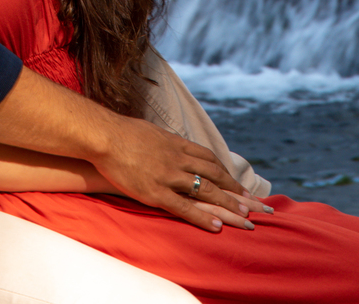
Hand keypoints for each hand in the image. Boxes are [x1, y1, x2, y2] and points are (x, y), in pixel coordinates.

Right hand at [91, 116, 259, 232]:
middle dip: (234, 189)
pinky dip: (202, 217)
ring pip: (205, 190)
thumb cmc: (123, 133)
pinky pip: (184, 207)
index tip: (237, 183)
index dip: (225, 172)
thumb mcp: (151, 132)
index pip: (208, 158)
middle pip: (214, 174)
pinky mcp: (156, 192)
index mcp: (176, 143)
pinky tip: (216, 226)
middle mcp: (178, 159)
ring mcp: (168, 176)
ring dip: (227, 204)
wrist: (105, 136)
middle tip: (253, 202)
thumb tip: (172, 144)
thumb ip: (165, 141)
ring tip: (245, 216)